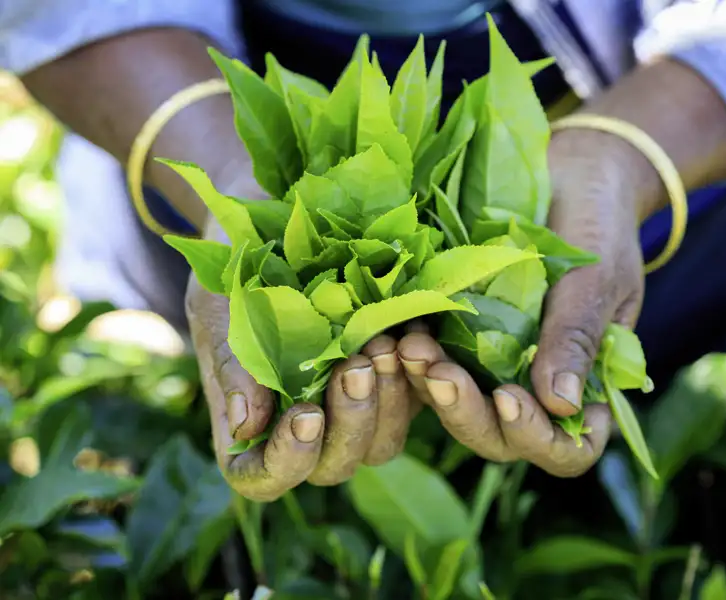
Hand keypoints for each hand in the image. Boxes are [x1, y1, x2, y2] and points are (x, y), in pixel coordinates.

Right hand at [186, 190, 418, 501]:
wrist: (276, 225)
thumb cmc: (234, 270)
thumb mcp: (219, 309)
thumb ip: (231, 365)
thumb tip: (247, 425)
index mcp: (253, 425)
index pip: (264, 477)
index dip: (287, 462)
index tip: (305, 415)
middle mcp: (306, 427)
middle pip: (334, 467)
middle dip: (351, 424)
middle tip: (355, 366)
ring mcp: (352, 406)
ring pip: (382, 443)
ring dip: (389, 401)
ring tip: (382, 344)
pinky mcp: (394, 378)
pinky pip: (417, 400)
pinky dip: (419, 375)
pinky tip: (412, 335)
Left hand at [397, 128, 648, 476]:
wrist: (570, 174)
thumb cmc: (599, 225)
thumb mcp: (597, 279)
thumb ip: (576, 339)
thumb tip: (562, 405)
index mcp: (586, 384)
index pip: (566, 447)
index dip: (537, 437)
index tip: (509, 396)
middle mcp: (536, 385)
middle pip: (501, 437)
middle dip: (467, 414)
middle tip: (438, 373)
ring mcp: (495, 364)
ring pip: (461, 406)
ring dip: (433, 388)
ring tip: (410, 347)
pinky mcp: (460, 336)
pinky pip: (437, 363)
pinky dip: (417, 357)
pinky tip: (397, 332)